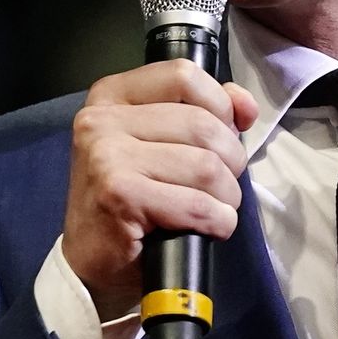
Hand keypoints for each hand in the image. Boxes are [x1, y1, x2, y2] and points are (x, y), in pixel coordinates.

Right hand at [61, 60, 258, 320]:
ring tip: (213, 209)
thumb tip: (245, 105)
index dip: (220, 105)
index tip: (227, 131)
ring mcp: (107, 157)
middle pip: (203, 125)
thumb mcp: (160, 143)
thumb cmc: (132, 200)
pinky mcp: (119, 196)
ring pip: (206, 166)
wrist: (92, 263)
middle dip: (230, 162)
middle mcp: (102, 120)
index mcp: (112, 95)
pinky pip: (197, 204)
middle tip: (220, 186)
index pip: (184, 75)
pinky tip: (208, 228)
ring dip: (226, 196)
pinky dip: (217, 221)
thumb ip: (203, 111)